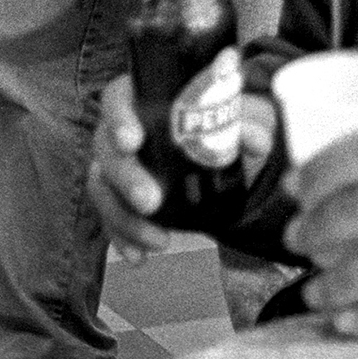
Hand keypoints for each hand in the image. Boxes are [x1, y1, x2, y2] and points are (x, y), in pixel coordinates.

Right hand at [90, 72, 277, 259]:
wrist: (205, 149)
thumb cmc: (209, 123)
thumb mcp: (229, 118)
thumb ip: (242, 125)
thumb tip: (255, 141)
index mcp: (137, 101)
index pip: (116, 99)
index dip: (118, 118)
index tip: (132, 140)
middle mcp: (116, 132)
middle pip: (105, 150)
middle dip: (125, 178)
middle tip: (151, 201)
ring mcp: (112, 167)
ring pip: (102, 188)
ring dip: (124, 217)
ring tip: (158, 240)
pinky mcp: (116, 198)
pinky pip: (110, 218)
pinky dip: (123, 239)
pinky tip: (138, 258)